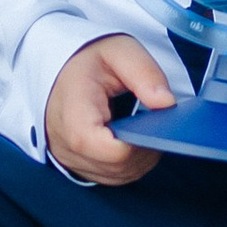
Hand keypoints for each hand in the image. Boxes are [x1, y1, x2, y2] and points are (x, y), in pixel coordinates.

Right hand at [45, 36, 177, 185]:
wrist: (59, 70)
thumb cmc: (88, 60)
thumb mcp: (119, 50)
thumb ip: (145, 73)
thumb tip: (167, 103)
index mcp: (73, 115)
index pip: (111, 150)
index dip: (140, 141)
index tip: (153, 123)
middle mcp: (66, 145)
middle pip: (119, 166)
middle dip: (145, 148)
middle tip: (156, 123)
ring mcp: (70, 159)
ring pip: (118, 175)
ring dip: (140, 158)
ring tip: (145, 130)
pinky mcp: (77, 166)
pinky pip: (111, 176)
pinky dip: (129, 163)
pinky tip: (134, 140)